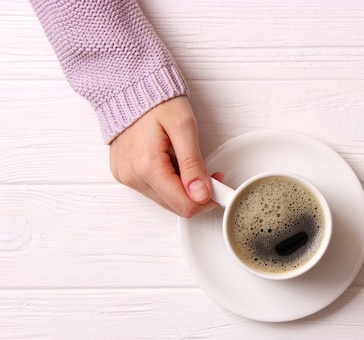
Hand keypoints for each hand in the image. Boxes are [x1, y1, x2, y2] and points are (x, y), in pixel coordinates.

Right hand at [109, 96, 221, 217]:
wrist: (130, 88)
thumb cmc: (157, 101)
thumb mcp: (184, 127)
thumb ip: (193, 163)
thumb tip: (202, 194)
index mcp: (147, 166)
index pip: (185, 205)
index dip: (208, 199)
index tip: (219, 185)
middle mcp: (132, 176)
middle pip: (175, 206)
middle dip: (197, 194)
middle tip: (208, 173)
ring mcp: (126, 177)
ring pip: (165, 201)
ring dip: (183, 188)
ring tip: (186, 162)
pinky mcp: (124, 175)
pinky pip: (153, 191)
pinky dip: (168, 182)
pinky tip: (170, 162)